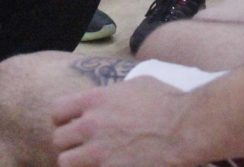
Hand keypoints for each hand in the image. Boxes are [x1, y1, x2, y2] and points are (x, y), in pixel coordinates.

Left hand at [52, 78, 192, 165]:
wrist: (186, 129)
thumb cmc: (167, 102)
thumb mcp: (136, 84)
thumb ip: (113, 93)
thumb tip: (108, 98)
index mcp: (95, 100)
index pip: (57, 111)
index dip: (63, 119)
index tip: (71, 125)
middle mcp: (91, 125)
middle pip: (58, 140)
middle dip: (69, 143)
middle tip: (83, 147)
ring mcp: (98, 152)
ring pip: (66, 162)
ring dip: (77, 162)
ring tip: (92, 161)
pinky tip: (107, 166)